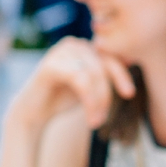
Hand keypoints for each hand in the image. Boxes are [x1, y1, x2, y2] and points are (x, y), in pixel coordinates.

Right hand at [7, 38, 134, 132]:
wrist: (35, 111)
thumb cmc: (65, 98)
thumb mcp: (93, 85)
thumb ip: (107, 74)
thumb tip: (130, 60)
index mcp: (85, 47)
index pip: (111, 58)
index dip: (122, 76)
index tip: (129, 94)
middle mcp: (73, 45)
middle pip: (103, 68)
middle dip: (106, 95)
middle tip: (102, 118)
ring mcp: (60, 52)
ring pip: (94, 75)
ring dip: (98, 102)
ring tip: (96, 121)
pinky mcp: (50, 65)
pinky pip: (80, 81)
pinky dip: (89, 101)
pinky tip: (90, 119)